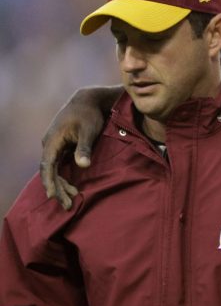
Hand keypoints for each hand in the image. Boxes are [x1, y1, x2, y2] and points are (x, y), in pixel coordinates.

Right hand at [39, 87, 115, 208]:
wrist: (88, 101)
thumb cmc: (89, 115)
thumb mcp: (88, 131)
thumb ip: (84, 148)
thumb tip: (82, 165)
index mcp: (52, 141)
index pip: (46, 166)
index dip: (49, 182)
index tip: (52, 196)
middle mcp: (49, 145)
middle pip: (49, 171)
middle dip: (57, 188)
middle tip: (68, 205)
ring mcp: (54, 146)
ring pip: (54, 169)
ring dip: (61, 184)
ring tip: (72, 199)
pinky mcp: (62, 147)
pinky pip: (59, 165)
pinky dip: (64, 176)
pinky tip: (73, 187)